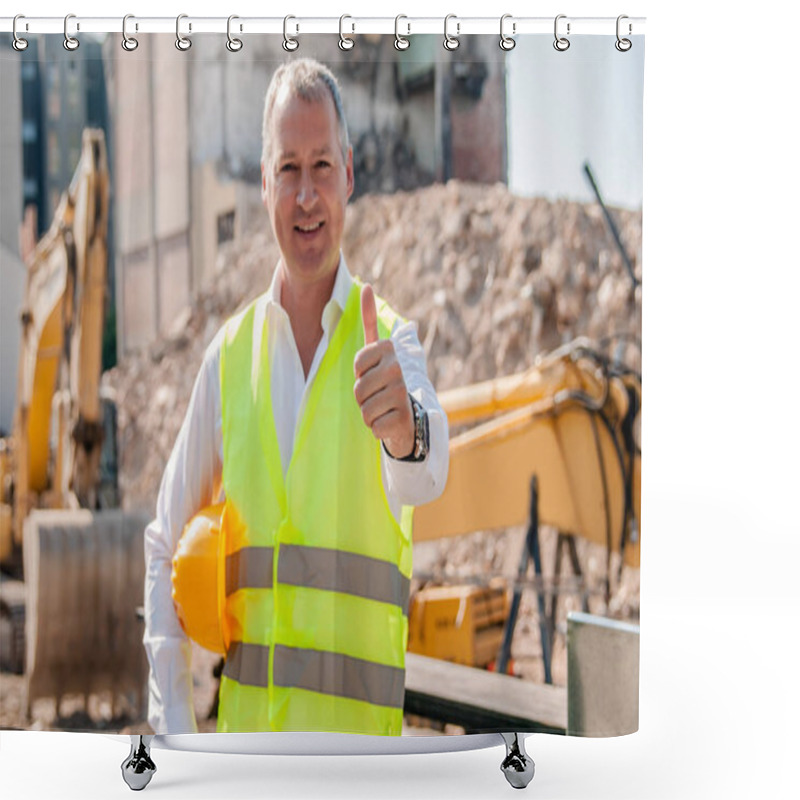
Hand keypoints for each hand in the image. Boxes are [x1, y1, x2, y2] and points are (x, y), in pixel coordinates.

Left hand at [354, 284, 414, 458]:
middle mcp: (398, 369)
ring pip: (364, 408)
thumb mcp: (376, 352)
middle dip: (362, 397)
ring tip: (383, 408)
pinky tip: (389, 422)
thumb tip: (366, 284)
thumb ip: (369, 321)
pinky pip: (373, 426)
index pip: (357, 364)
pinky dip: (377, 428)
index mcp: (389, 351)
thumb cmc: (384, 382)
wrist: (407, 416)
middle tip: (377, 395)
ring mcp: (401, 394)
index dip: (360, 373)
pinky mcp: (402, 418)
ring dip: (369, 413)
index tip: (372, 373)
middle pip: (358, 388)